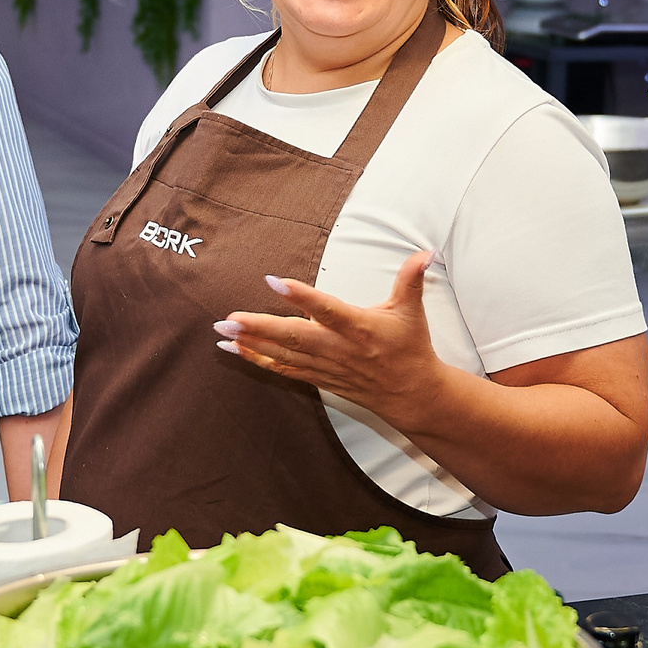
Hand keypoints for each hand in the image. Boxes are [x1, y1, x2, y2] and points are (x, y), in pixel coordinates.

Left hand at [215, 254, 444, 420]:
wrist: (412, 395)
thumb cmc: (410, 348)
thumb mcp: (412, 311)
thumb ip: (411, 279)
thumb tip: (424, 253)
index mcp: (360, 328)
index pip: (327, 310)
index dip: (301, 296)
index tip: (274, 281)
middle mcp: (339, 349)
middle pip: (294, 337)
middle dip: (259, 328)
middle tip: (229, 318)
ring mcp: (327, 366)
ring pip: (284, 356)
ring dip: (252, 344)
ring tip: (223, 333)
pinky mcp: (320, 378)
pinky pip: (285, 370)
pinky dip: (259, 360)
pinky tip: (236, 350)